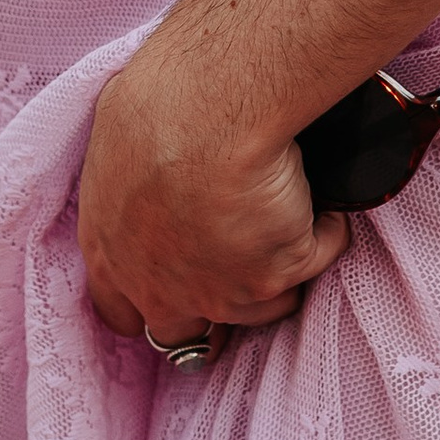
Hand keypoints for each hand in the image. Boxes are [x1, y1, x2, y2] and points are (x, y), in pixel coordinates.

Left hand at [76, 41, 349, 345]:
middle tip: (241, 268)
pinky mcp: (277, 276)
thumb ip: (128, 178)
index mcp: (113, 255)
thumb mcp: (116, 139)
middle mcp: (163, 291)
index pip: (121, 311)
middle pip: (188, 335)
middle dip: (214, 307)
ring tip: (287, 217)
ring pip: (262, 305)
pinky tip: (325, 204)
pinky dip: (326, 231)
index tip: (172, 283)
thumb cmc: (155, 104)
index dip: (147, 304)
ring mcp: (222, 293)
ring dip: (277, 268)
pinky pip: (316, 255)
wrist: (208, 109)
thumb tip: (150, 165)